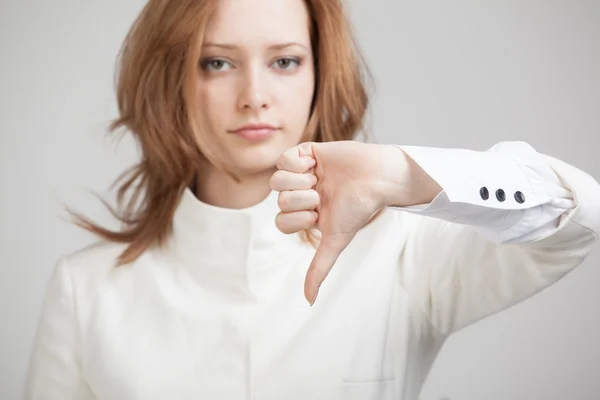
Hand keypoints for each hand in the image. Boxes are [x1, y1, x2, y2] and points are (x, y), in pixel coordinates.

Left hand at [270, 141, 418, 304]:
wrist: (377, 178)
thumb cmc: (358, 209)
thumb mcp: (335, 241)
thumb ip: (319, 269)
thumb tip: (309, 302)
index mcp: (306, 213)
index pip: (281, 221)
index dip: (297, 219)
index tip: (318, 214)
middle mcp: (302, 193)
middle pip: (279, 201)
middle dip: (301, 199)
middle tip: (321, 194)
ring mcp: (302, 172)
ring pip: (276, 180)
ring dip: (298, 181)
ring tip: (318, 179)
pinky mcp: (306, 152)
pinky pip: (283, 158)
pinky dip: (298, 163)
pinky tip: (316, 164)